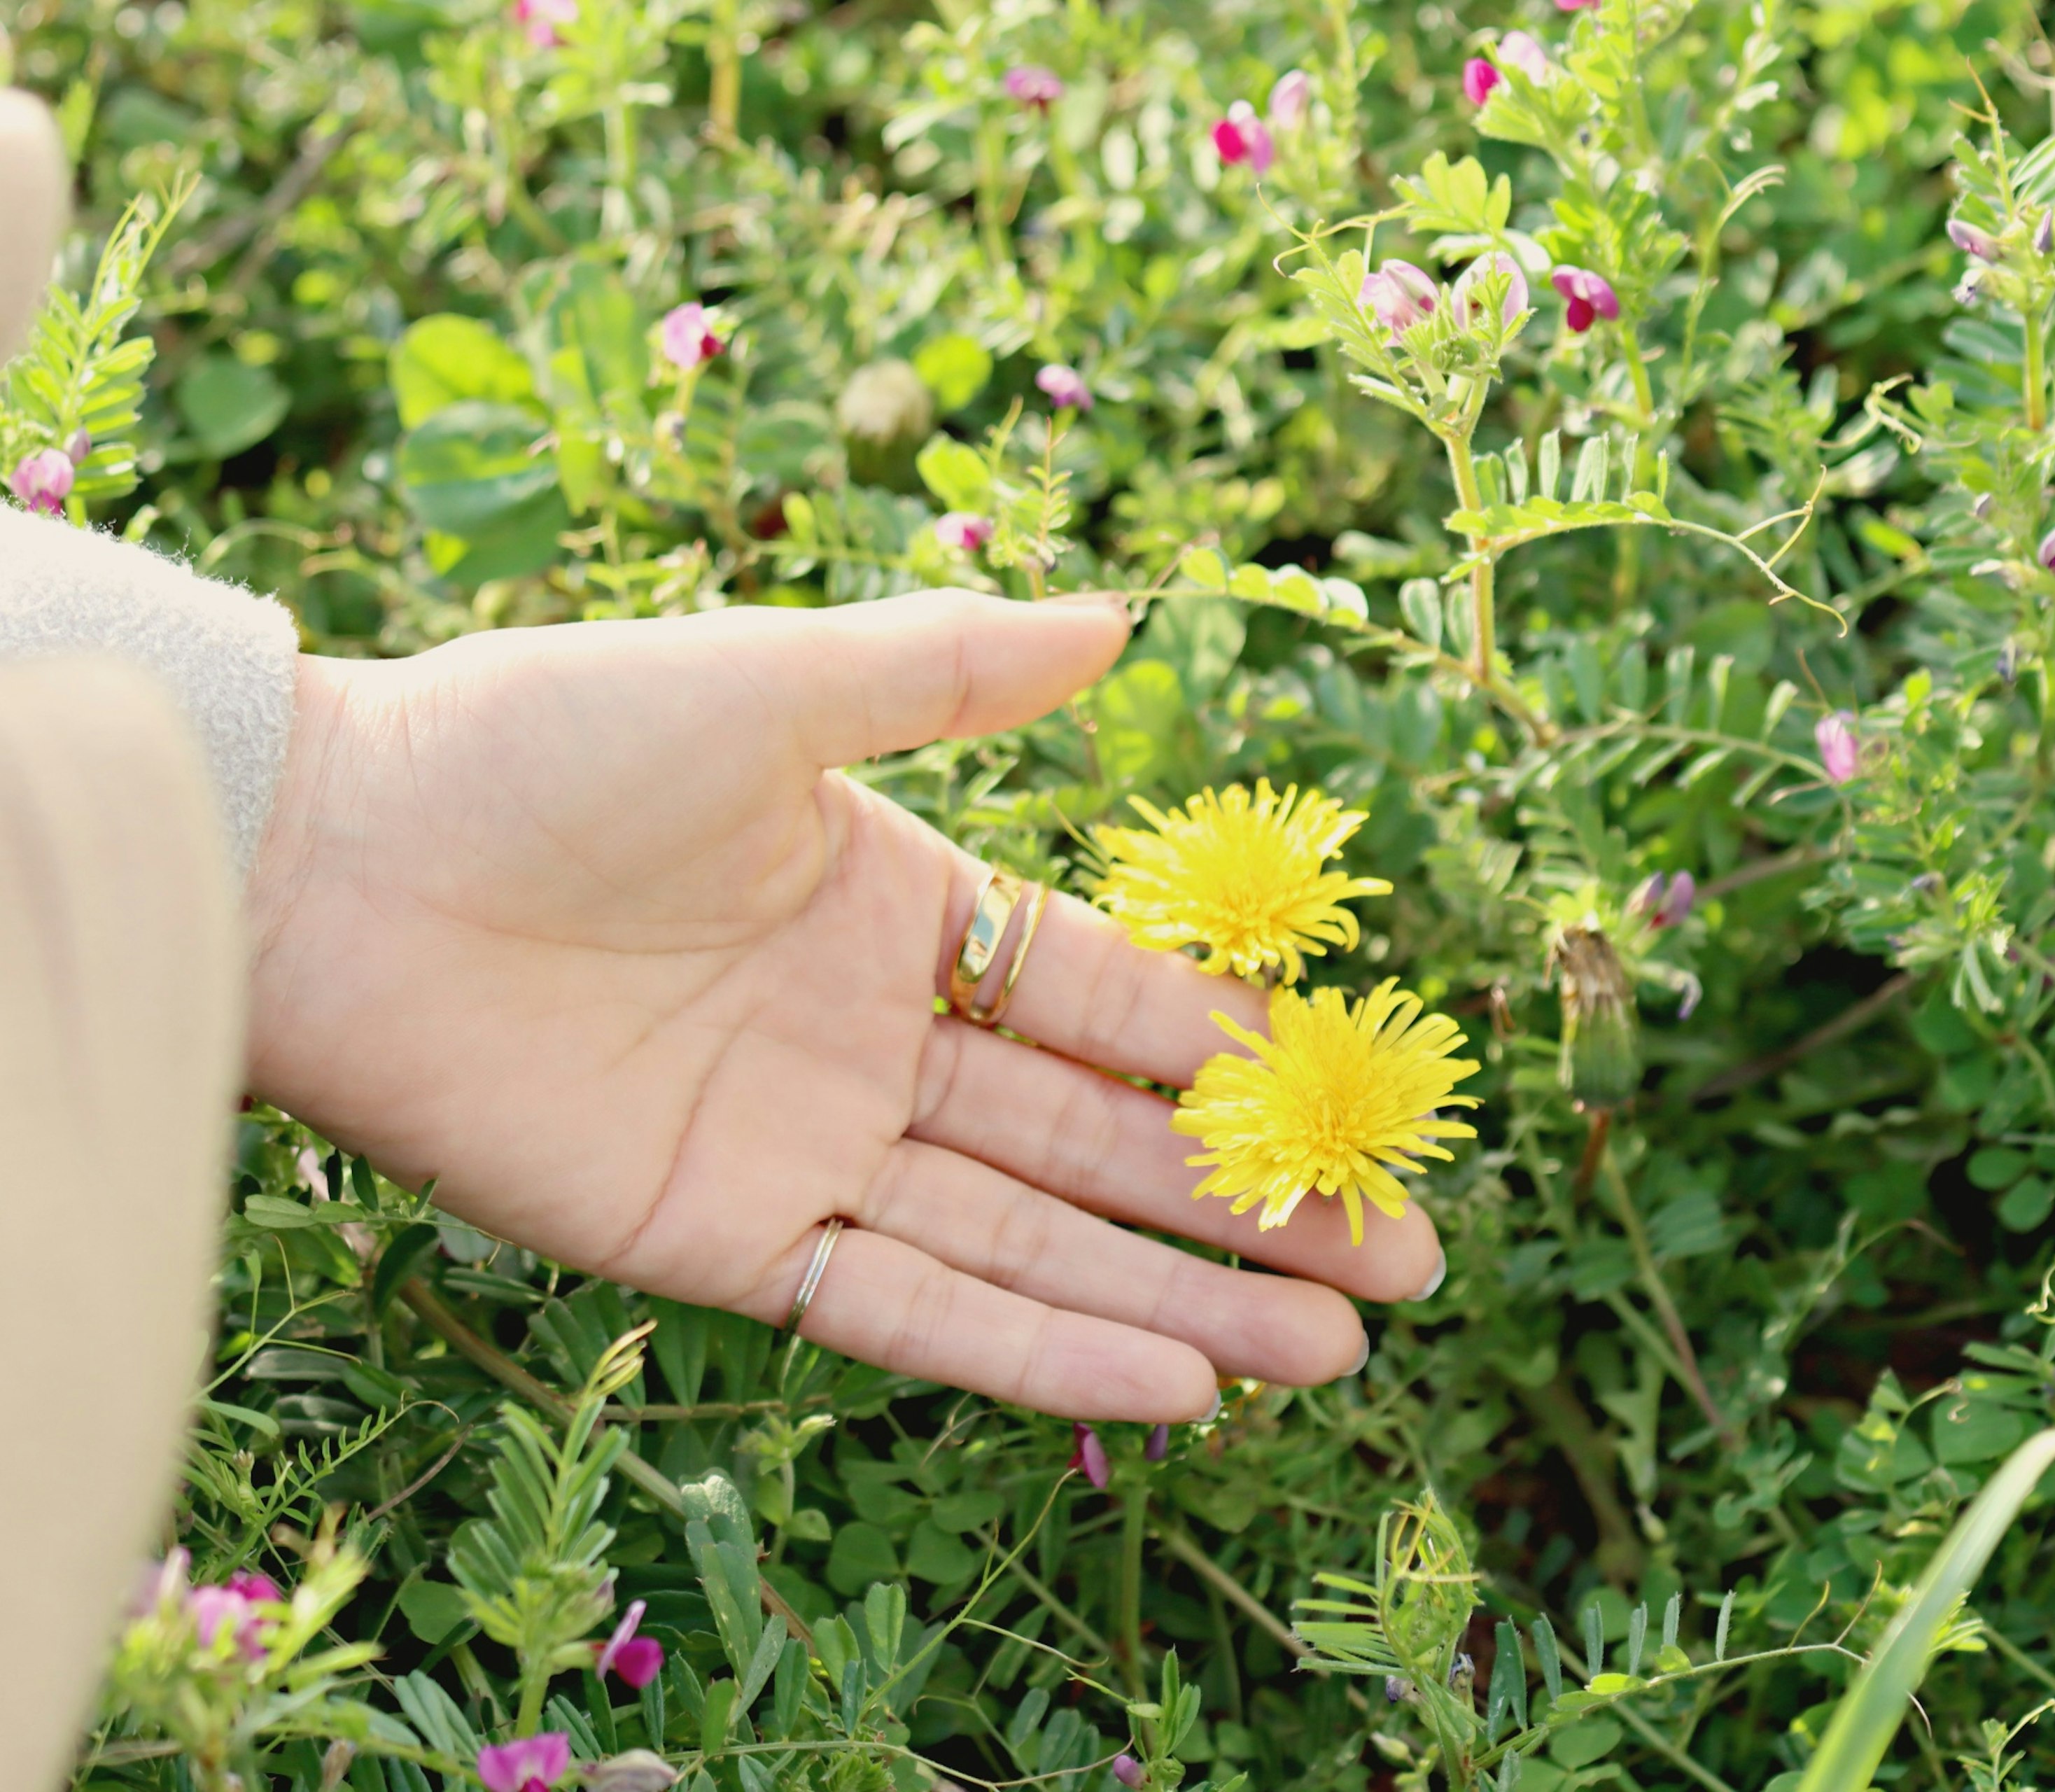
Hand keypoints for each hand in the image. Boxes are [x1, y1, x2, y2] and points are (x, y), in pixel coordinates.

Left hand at [245, 592, 1439, 1420]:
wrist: (330, 861)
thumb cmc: (539, 740)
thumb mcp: (771, 685)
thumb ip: (947, 672)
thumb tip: (1119, 618)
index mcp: (903, 905)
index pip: (1107, 998)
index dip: (1232, 1055)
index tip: (1354, 1103)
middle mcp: (875, 1040)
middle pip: (1098, 1144)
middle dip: (1248, 1204)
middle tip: (1399, 1261)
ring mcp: (810, 1149)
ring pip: (1029, 1244)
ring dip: (1176, 1302)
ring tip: (1327, 1348)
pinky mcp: (729, 1244)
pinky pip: (907, 1310)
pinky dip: (1035, 1353)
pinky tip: (1169, 1389)